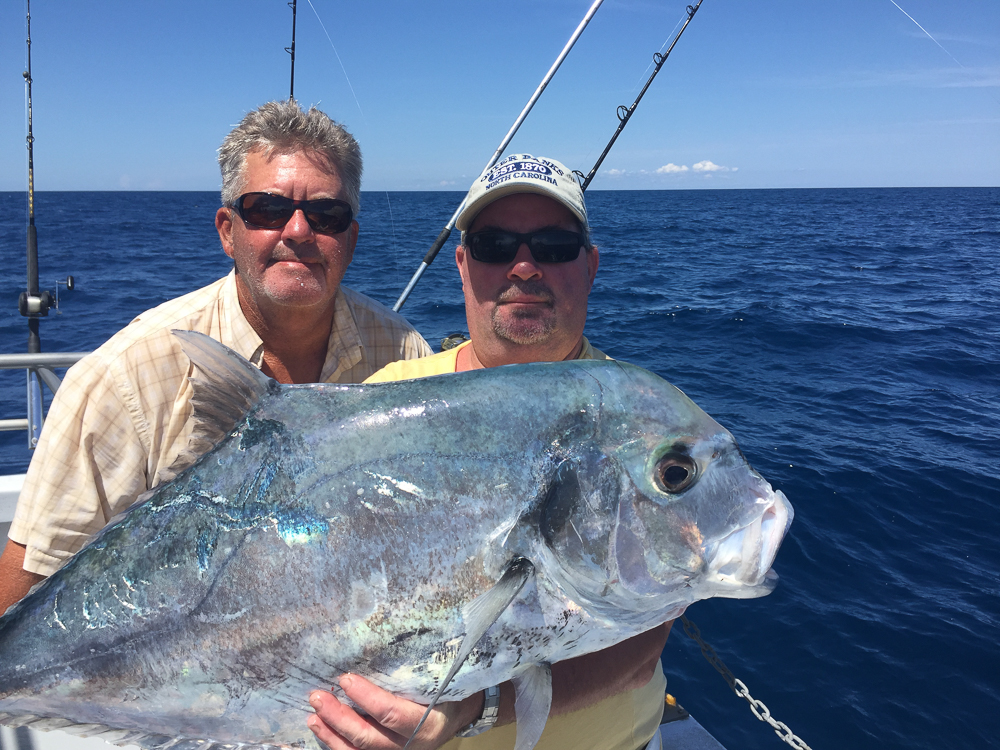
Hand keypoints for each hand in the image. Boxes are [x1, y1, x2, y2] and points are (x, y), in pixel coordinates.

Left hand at [307, 674, 481, 749]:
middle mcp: (411, 746)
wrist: (458, 716)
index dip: (366, 698)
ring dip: (331, 734)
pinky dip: (336, 744)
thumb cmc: (448, 690)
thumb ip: (415, 671)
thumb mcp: (440, 680)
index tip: (346, 678)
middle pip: (368, 738)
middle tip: (317, 696)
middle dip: (339, 718)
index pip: (391, 714)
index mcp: (427, 723)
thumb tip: (383, 641)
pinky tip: (321, 730)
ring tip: (312, 716)